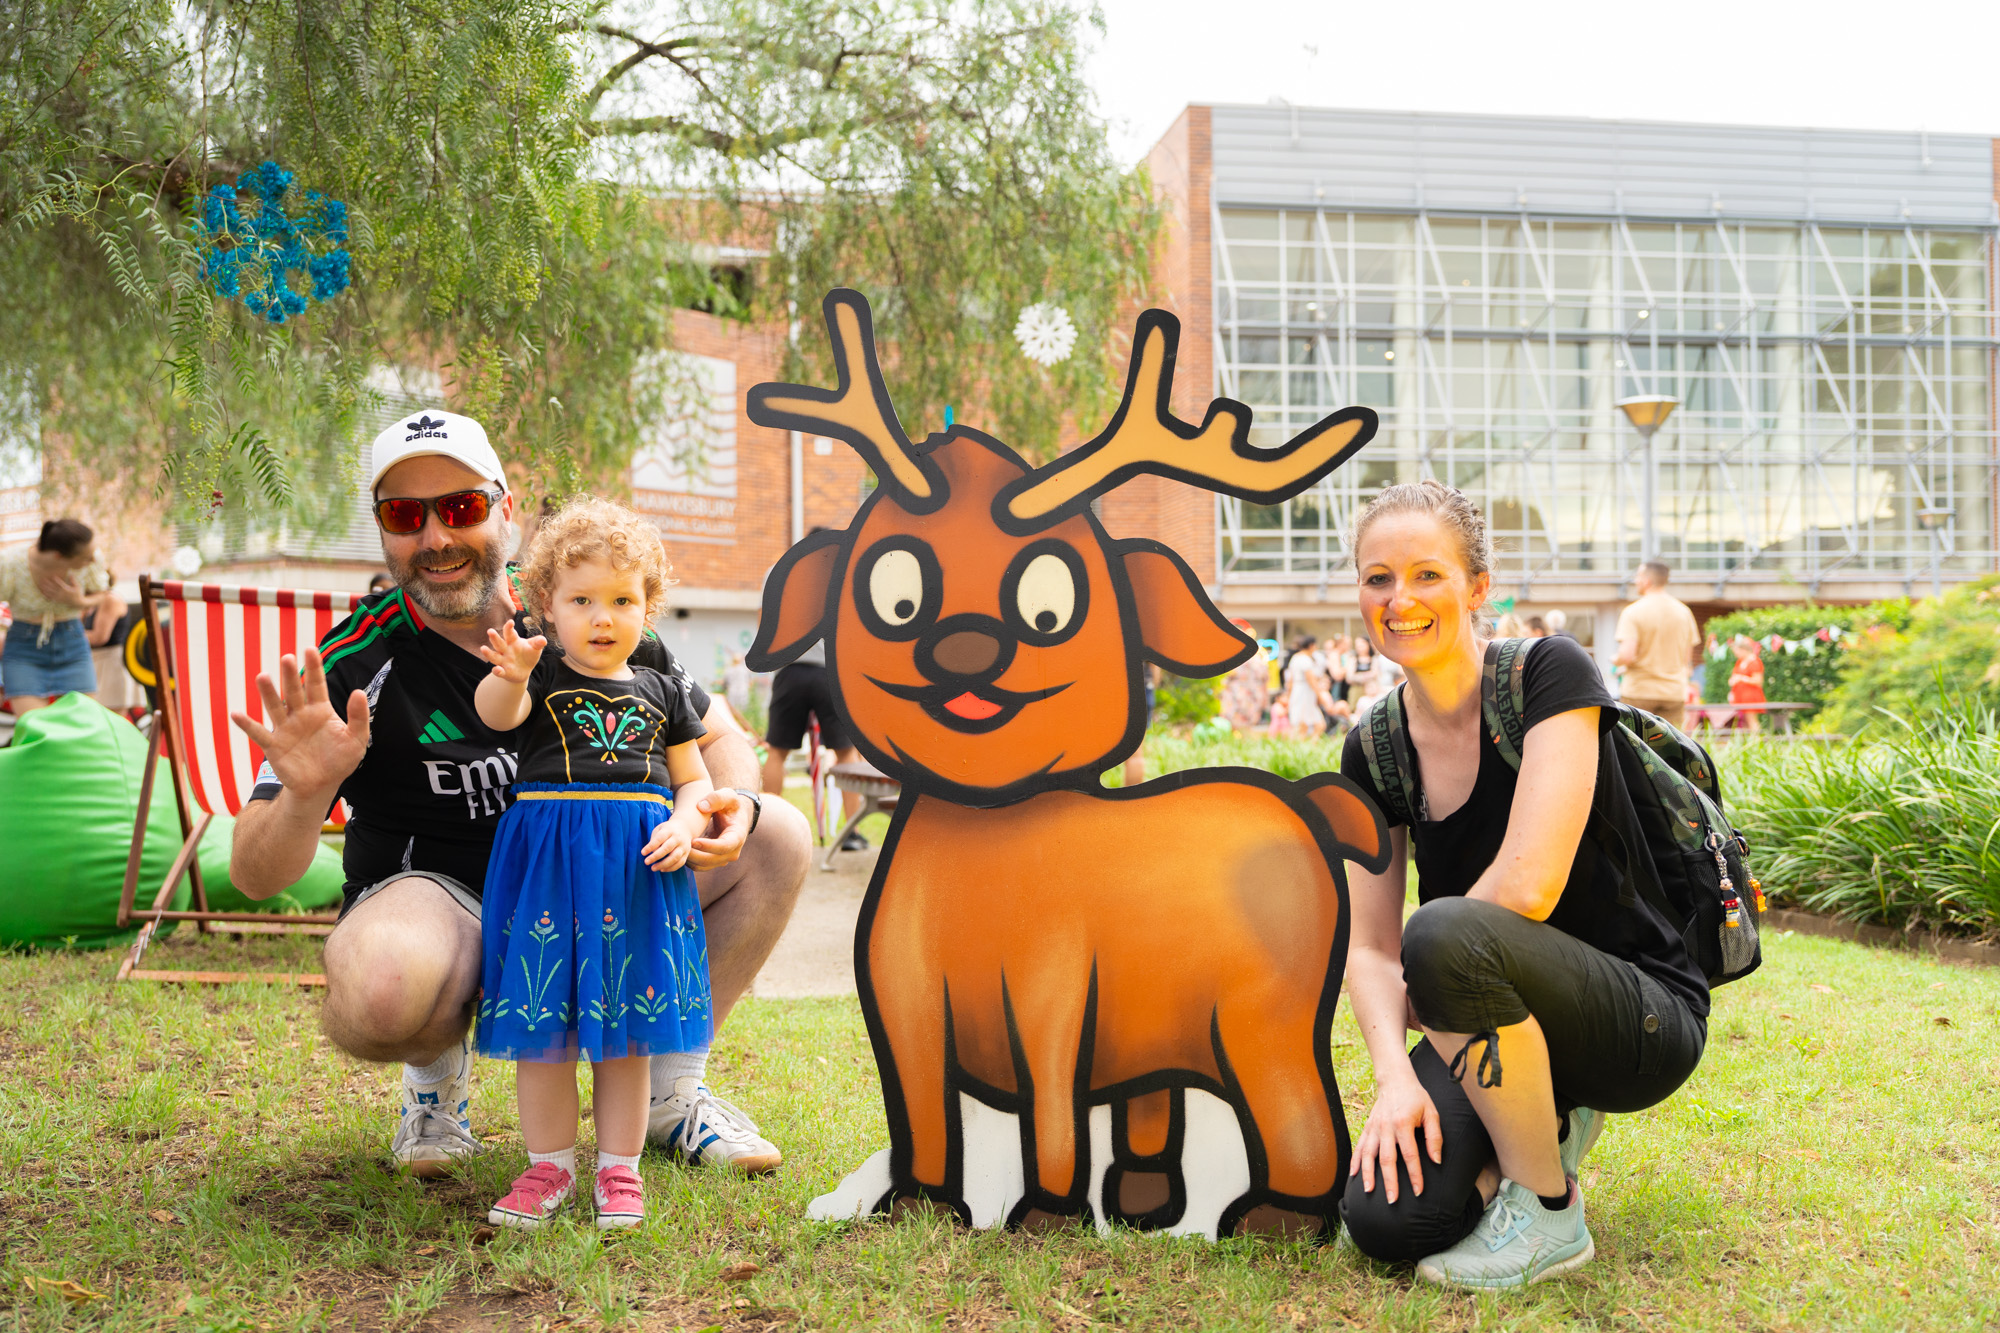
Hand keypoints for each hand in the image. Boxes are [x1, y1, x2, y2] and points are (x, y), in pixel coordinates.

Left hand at [31, 563, 85, 607]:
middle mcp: (62, 594)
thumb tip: (71, 573)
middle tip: (43, 579)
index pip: (61, 584)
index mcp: (67, 590)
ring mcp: (59, 597)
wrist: (77, 603)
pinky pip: (51, 598)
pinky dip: (46, 595)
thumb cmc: (77, 593)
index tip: (53, 576)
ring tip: (41, 584)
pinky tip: (42, 592)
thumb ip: (73, 580)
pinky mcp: (57, 600)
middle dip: (49, 583)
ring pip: (51, 593)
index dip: (57, 580)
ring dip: (46, 589)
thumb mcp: (77, 587)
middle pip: (54, 588)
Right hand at [229, 648, 369, 798]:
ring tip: (262, 676)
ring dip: (268, 693)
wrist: (322, 785)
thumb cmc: (340, 760)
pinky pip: (258, 733)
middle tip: (286, 658)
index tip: (310, 648)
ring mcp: (285, 729)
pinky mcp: (273, 745)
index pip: (316, 684)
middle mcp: (300, 715)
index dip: (314, 667)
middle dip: (290, 675)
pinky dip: (247, 724)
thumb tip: (358, 692)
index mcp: (320, 710)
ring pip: (275, 707)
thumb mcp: (356, 739)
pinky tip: (236, 714)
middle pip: (293, 691)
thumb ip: (359, 717)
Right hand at [478, 620, 545, 682]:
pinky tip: (496, 669)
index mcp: (513, 641)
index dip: (509, 628)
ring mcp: (503, 661)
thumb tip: (543, 640)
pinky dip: (497, 671)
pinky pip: (499, 671)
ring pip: (494, 656)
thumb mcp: (535, 648)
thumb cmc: (528, 655)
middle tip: (490, 631)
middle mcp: (505, 650)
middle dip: (494, 637)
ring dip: (488, 653)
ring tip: (483, 648)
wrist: (525, 670)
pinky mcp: (504, 672)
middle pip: (499, 643)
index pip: (509, 633)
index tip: (511, 622)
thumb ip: (537, 643)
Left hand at [642, 820, 692, 871]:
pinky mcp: (686, 854)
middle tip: (646, 862)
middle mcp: (678, 838)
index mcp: (669, 830)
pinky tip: (662, 869)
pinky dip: (671, 868)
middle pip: (667, 848)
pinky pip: (680, 863)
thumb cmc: (667, 830)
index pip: (659, 838)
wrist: (685, 828)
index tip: (643, 853)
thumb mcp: (660, 829)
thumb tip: (653, 853)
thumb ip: (655, 840)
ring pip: (674, 857)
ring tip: (653, 868)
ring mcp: (684, 847)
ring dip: (663, 864)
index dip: (651, 846)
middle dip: (656, 856)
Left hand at [687, 789, 749, 871]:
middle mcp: (732, 851)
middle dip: (694, 855)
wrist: (733, 817)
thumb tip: (702, 807)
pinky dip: (689, 861)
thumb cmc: (730, 805)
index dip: (709, 846)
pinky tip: (679, 850)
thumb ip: (716, 798)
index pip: (724, 846)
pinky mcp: (714, 861)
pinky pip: (699, 866)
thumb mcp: (728, 796)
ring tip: (676, 847)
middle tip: (679, 845)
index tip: (693, 841)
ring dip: (690, 859)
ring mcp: (723, 859)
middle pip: (712, 859)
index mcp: (738, 836)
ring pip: (704, 865)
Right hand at [1349, 1073, 1441, 1203]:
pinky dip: (1355, 1161)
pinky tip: (1354, 1175)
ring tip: (1369, 1191)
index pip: (1410, 1155)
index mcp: (1403, 1124)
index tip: (1418, 1191)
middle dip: (1389, 1181)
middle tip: (1392, 1200)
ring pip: (1368, 1154)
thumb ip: (1434, 1137)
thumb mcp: (1431, 1113)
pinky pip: (1359, 1146)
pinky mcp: (1367, 1127)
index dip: (1414, 1175)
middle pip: (1387, 1159)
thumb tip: (1436, 1160)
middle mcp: (1385, 1127)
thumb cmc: (1416, 1098)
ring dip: (1368, 1174)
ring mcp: (1374, 1128)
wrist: (1395, 1080)